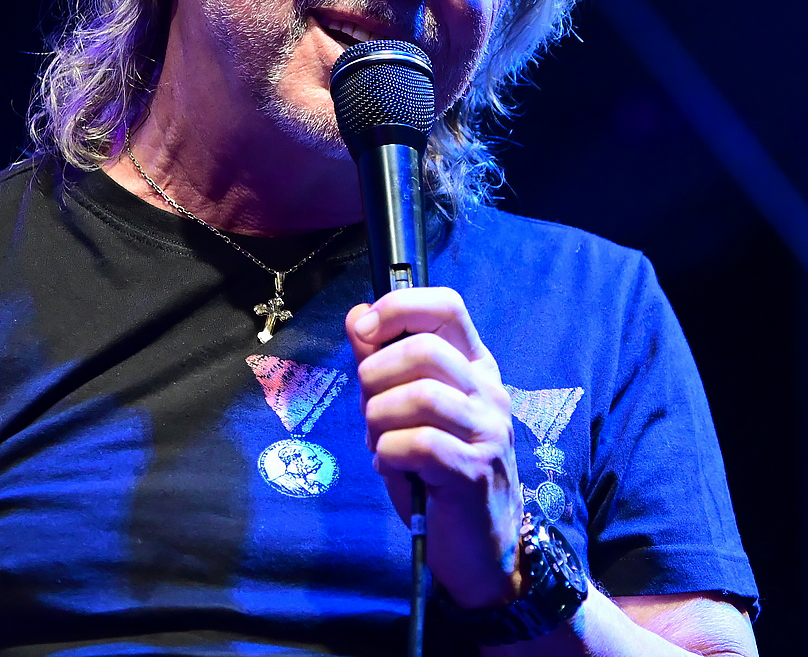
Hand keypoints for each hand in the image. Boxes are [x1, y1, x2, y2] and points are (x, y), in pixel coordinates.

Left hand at [346, 287, 523, 608]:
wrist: (478, 541)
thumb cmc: (434, 465)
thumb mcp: (401, 406)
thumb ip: (380, 360)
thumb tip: (358, 315)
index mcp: (472, 363)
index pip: (447, 305)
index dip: (399, 306)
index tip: (365, 331)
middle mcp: (487, 389)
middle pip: (424, 349)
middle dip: (376, 376)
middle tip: (370, 407)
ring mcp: (487, 429)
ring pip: (419, 396)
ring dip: (380, 419)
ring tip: (381, 441)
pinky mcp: (475, 470)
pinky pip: (418, 444)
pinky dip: (389, 453)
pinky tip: (392, 465)